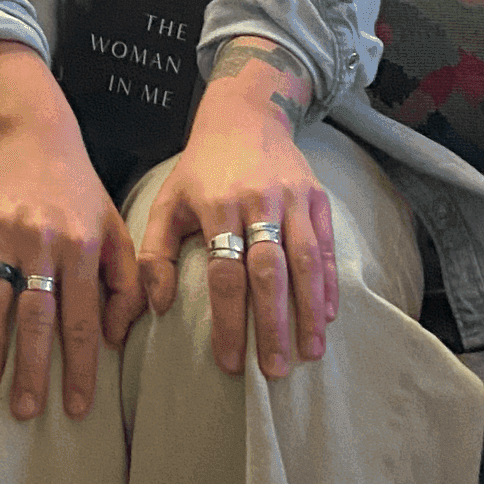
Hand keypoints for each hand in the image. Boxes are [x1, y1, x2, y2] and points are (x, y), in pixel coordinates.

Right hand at [0, 44, 143, 420]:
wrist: (35, 136)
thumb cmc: (82, 192)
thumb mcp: (117, 229)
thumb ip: (127, 283)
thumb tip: (115, 339)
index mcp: (82, 246)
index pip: (81, 319)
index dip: (80, 367)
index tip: (76, 408)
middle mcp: (42, 241)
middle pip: (35, 315)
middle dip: (30, 368)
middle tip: (26, 412)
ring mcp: (3, 233)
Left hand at [136, 43, 337, 381]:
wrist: (245, 114)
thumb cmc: (201, 168)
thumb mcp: (168, 200)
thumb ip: (154, 253)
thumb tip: (157, 307)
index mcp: (216, 204)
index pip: (224, 272)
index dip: (228, 320)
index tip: (229, 362)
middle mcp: (257, 200)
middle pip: (269, 271)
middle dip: (273, 325)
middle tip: (274, 370)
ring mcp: (291, 197)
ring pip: (304, 261)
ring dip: (309, 311)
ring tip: (310, 352)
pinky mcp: (316, 195)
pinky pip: (324, 246)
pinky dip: (329, 283)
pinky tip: (328, 315)